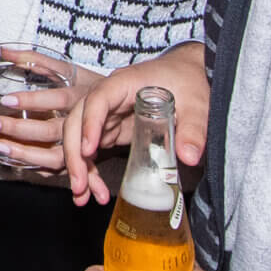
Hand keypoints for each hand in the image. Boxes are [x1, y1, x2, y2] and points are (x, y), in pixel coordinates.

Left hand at [0, 57, 102, 169]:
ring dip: (27, 155)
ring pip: (57, 155)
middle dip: (19, 129)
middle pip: (51, 130)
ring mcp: (84, 142)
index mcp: (82, 96)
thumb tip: (3, 51)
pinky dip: (42, 168)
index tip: (6, 100)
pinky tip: (17, 162)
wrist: (132, 108)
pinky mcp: (85, 158)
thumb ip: (36, 59)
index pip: (56, 99)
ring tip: (0, 147)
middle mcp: (82, 120)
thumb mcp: (70, 70)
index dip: (32, 100)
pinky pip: (64, 167)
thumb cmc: (93, 86)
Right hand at [62, 44, 208, 204]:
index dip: (90, 123)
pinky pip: (92, 150)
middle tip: (80, 184)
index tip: (88, 149)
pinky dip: (89, 170)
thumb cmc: (187, 81)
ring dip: (77, 166)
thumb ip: (192, 129)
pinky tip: (93, 191)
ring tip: (82, 195)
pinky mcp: (110, 130)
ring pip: (79, 138)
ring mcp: (106, 115)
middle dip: (74, 153)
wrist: (186, 75)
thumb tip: (188, 157)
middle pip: (77, 120)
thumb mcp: (196, 103)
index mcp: (124, 84)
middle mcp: (108, 99)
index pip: (98, 100)